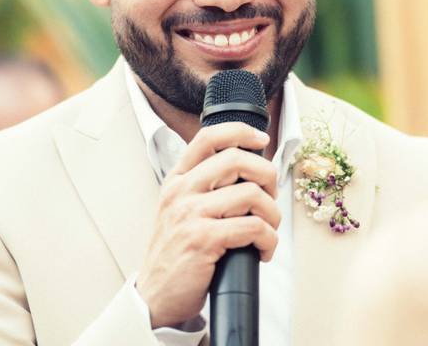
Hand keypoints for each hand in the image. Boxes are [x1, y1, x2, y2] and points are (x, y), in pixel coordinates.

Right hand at [136, 122, 279, 328]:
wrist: (155, 296)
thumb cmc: (177, 253)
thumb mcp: (180, 210)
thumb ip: (204, 187)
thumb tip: (250, 171)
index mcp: (177, 180)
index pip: (208, 137)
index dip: (240, 132)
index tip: (260, 140)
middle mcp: (181, 192)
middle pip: (237, 159)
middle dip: (267, 176)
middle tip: (271, 197)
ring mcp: (190, 214)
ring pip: (251, 193)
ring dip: (272, 215)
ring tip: (268, 231)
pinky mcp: (203, 239)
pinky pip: (253, 228)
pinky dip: (269, 240)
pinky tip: (263, 250)